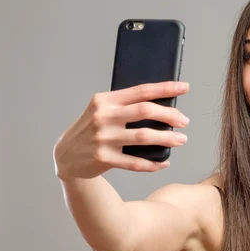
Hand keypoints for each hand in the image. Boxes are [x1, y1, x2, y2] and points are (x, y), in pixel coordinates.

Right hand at [53, 81, 189, 179]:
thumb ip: (125, 106)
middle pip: (145, 111)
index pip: (141, 90)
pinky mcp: (103, 158)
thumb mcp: (102, 110)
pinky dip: (153, 163)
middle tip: (184, 121)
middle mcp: (103, 117)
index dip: (165, 88)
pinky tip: (164, 162)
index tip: (184, 87)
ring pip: (144, 136)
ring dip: (167, 139)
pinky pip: (135, 162)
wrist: (65, 156)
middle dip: (170, 115)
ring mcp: (103, 138)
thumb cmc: (91, 129)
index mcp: (105, 100)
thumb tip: (162, 105)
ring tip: (181, 140)